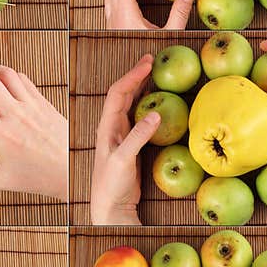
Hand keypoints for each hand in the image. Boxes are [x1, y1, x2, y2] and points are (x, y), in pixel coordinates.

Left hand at [90, 55, 159, 224]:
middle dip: (136, 75)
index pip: (117, 94)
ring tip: (155, 74)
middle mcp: (111, 128)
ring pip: (131, 104)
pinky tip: (160, 103)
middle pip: (123, 94)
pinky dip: (149, 105)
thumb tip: (155, 115)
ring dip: (142, 88)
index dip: (132, 76)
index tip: (148, 63)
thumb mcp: (123, 160)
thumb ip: (137, 138)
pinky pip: (140, 118)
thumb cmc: (111, 184)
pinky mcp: (131, 144)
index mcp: (106, 128)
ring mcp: (121, 135)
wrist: (111, 206)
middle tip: (152, 60)